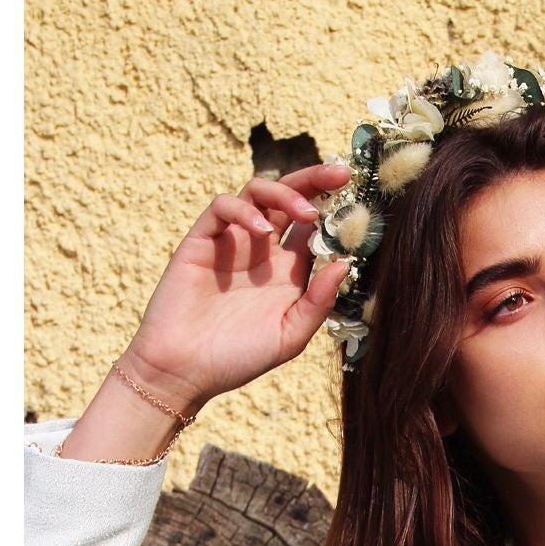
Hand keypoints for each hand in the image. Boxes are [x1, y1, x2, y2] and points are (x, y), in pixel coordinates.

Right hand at [119, 162, 355, 411]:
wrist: (184, 371)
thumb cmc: (237, 359)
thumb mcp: (289, 336)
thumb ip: (318, 302)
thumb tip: (343, 263)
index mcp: (287, 271)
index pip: (313, 228)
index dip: (333, 212)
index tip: (360, 201)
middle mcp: (261, 251)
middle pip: (289, 199)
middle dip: (315, 181)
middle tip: (341, 174)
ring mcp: (231, 242)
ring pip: (257, 193)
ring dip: (285, 193)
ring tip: (306, 213)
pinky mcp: (202, 240)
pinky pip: (222, 207)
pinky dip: (244, 211)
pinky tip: (261, 232)